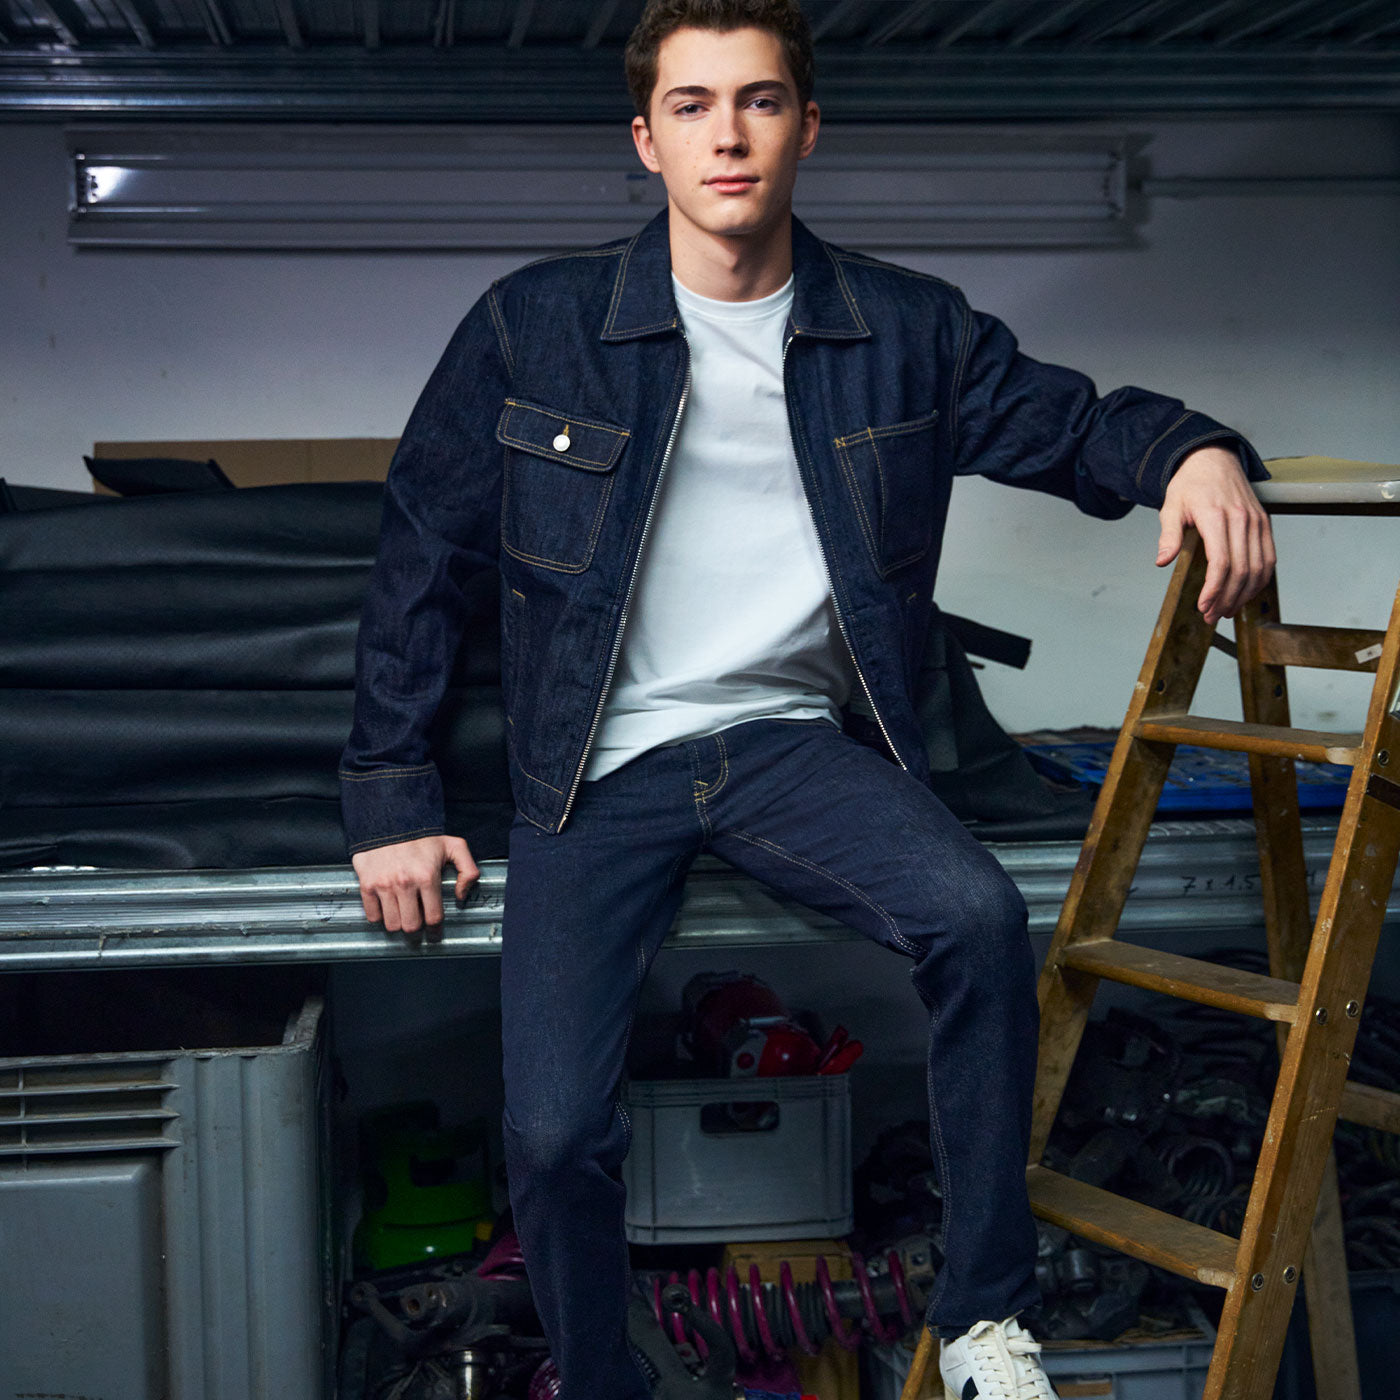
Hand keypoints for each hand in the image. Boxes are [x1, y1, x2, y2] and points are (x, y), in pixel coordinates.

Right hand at [351, 834, 478, 939]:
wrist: (388, 818)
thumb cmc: (421, 834)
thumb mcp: (454, 845)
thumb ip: (468, 870)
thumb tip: (461, 895)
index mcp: (426, 876)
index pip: (433, 917)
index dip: (436, 929)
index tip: (434, 931)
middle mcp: (404, 883)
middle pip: (411, 925)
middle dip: (416, 927)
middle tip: (417, 922)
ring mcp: (384, 885)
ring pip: (392, 924)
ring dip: (398, 923)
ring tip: (402, 914)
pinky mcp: (366, 884)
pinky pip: (372, 915)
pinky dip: (379, 916)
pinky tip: (387, 907)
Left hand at [1156, 445, 1275, 625]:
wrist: (1213, 459)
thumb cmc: (1190, 484)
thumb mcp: (1171, 506)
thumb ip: (1168, 535)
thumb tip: (1162, 562)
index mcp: (1216, 517)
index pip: (1221, 562)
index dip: (1213, 589)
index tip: (1203, 606)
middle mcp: (1242, 520)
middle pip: (1241, 570)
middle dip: (1226, 599)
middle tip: (1211, 616)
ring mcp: (1256, 522)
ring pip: (1258, 568)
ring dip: (1244, 594)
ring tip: (1227, 610)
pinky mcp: (1264, 523)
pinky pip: (1268, 558)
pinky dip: (1259, 580)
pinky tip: (1246, 593)